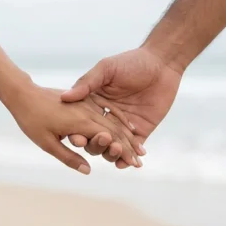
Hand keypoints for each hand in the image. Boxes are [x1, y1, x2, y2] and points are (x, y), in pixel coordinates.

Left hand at [7, 84, 142, 174]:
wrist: (23, 93)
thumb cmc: (32, 120)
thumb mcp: (47, 143)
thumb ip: (69, 157)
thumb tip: (88, 170)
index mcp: (81, 123)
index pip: (109, 139)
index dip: (123, 152)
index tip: (135, 164)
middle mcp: (87, 112)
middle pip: (114, 130)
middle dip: (130, 145)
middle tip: (142, 159)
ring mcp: (86, 104)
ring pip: (112, 119)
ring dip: (127, 132)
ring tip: (139, 144)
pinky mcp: (84, 99)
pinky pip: (105, 109)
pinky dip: (119, 118)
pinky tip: (127, 124)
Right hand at [61, 47, 182, 167]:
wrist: (161, 63)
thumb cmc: (131, 62)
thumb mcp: (106, 68)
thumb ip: (87, 83)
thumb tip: (64, 97)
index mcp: (95, 103)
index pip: (82, 123)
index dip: (78, 132)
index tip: (76, 139)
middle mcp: (107, 117)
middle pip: (95, 139)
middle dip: (95, 144)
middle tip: (102, 140)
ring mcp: (124, 126)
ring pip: (112, 148)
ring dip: (111, 153)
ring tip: (116, 149)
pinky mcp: (141, 132)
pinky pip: (132, 149)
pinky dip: (127, 160)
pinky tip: (126, 163)